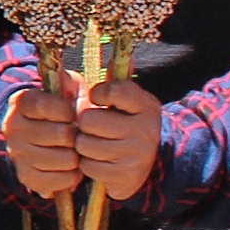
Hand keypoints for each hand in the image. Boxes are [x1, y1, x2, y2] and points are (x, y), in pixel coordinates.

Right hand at [1, 78, 82, 200]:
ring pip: (66, 159)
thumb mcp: (65, 88)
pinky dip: (73, 176)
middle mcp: (12, 127)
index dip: (68, 111)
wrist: (35, 136)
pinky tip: (68, 166)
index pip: (48, 106)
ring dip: (77, 157)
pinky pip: (63, 180)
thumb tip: (75, 81)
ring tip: (74, 150)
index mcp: (21, 102)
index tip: (72, 114)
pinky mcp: (26, 177)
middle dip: (77, 136)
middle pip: (62, 135)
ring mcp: (17, 154)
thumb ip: (70, 82)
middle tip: (76, 135)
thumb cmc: (59, 110)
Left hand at [74, 77, 162, 202]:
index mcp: (146, 105)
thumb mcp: (121, 99)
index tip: (97, 97)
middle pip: (89, 120)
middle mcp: (146, 129)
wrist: (143, 163)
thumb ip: (108, 78)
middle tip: (92, 126)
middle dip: (84, 123)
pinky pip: (88, 166)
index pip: (115, 90)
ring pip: (85, 144)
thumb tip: (102, 54)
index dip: (99, 93)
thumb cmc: (122, 123)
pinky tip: (99, 160)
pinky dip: (88, 164)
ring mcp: (137, 154)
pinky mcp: (126, 176)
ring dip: (83, 145)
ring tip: (95, 142)